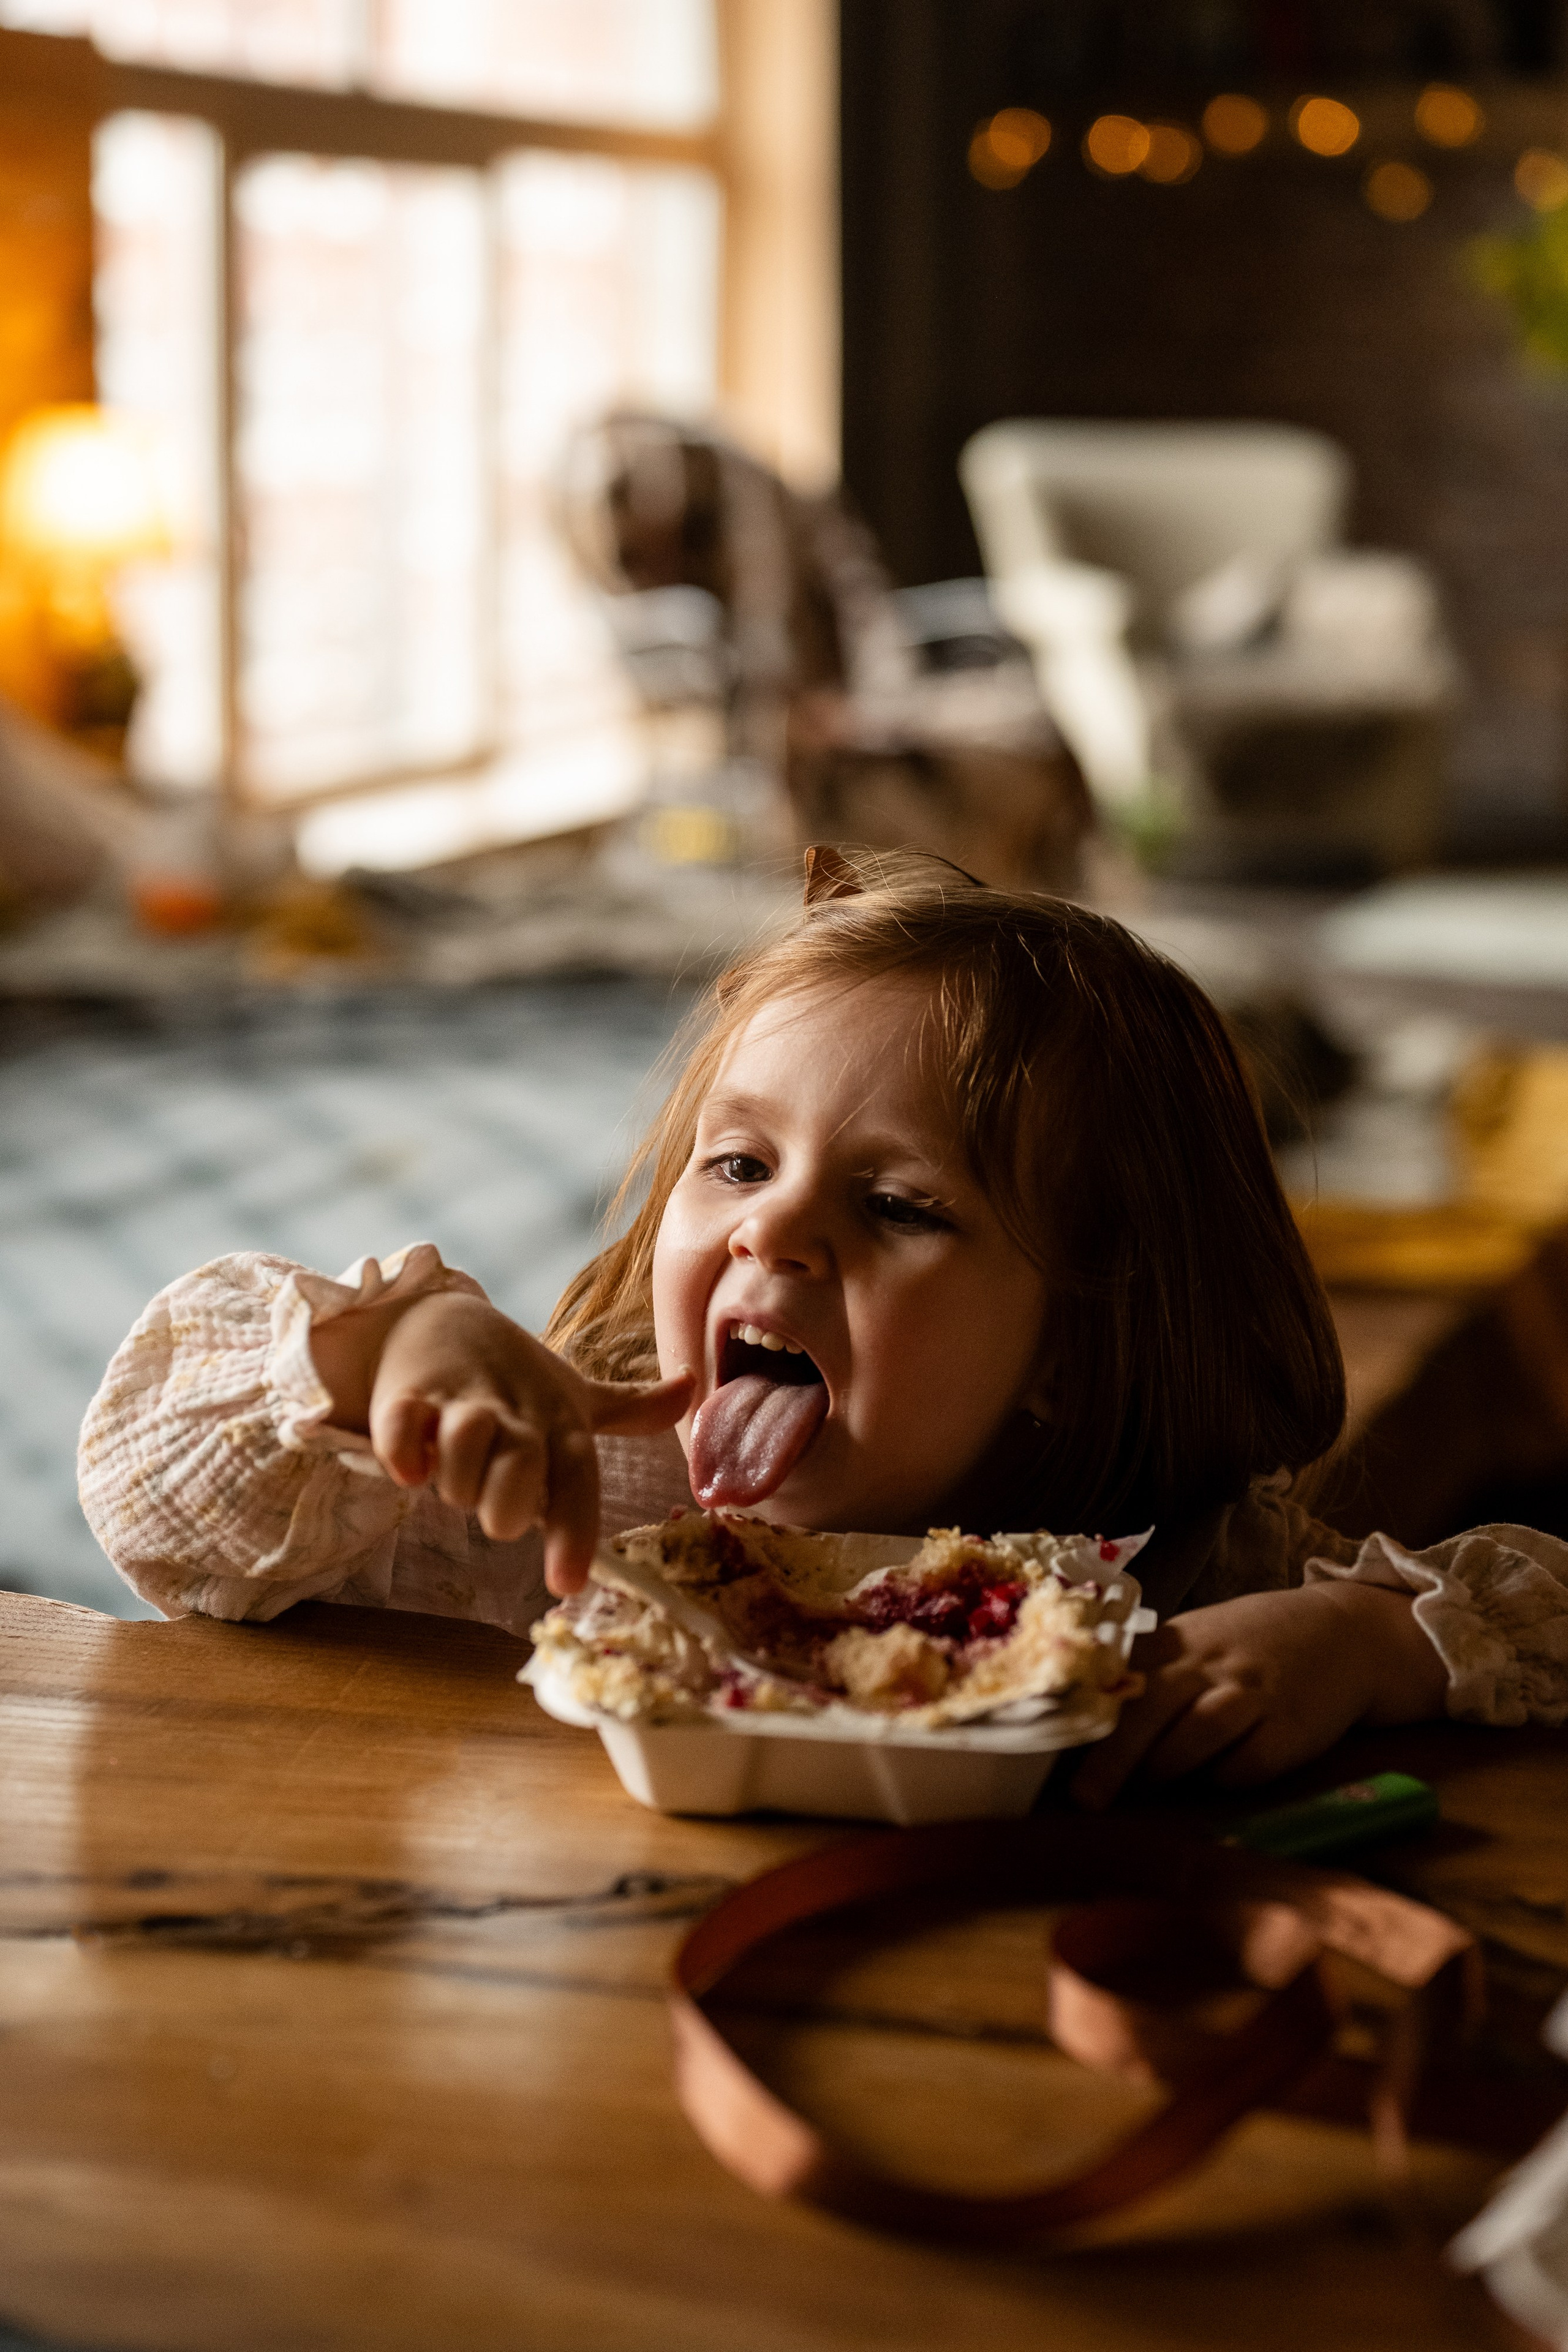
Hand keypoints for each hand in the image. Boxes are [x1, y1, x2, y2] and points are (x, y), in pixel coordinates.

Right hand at [315, 1290, 690, 1593]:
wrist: (438, 1315)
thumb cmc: (512, 1375)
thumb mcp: (571, 1393)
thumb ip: (630, 1408)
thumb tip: (693, 1388)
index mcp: (558, 1422)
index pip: (577, 1482)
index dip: (573, 1534)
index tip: (566, 1584)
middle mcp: (515, 1413)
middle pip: (517, 1475)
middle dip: (501, 1506)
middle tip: (487, 1494)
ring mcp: (459, 1401)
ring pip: (462, 1451)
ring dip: (453, 1480)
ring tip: (447, 1469)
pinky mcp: (406, 1394)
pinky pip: (403, 1431)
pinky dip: (404, 1452)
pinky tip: (408, 1463)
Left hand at [1071, 1580, 1447, 1809]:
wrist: (1341, 1631)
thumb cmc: (1250, 1644)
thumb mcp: (1194, 1642)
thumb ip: (1148, 1675)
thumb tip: (1086, 1724)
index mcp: (1175, 1642)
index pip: (1118, 1679)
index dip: (1085, 1716)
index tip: (1051, 1745)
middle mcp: (1209, 1664)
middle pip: (1149, 1710)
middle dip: (1112, 1758)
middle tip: (1086, 1798)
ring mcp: (1251, 1695)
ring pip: (1196, 1735)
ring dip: (1167, 1767)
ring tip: (1151, 1784)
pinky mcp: (1289, 1728)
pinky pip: (1246, 1765)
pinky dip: (1226, 1778)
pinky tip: (1220, 1777)